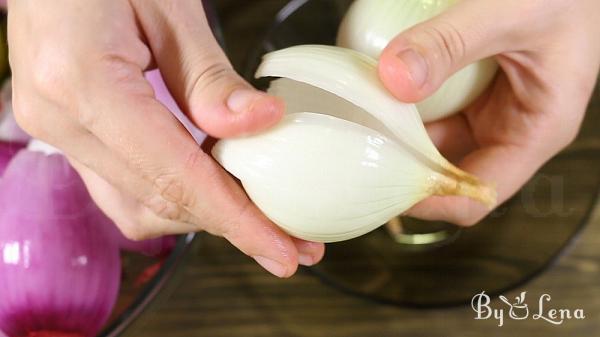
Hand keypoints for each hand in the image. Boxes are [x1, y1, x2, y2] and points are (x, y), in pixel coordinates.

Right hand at [8, 0, 323, 276]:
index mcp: (83, 83)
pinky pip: (124, 185)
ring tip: (259, 216)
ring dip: (203, 216)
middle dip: (230, 227)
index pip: (174, 176)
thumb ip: (210, 78)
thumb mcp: (169, 7)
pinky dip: (176, 192)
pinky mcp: (68, 130)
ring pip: (138, 206)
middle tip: (291, 242)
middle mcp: (60, 120)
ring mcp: (57, 130)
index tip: (282, 250)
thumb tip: (262, 124)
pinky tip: (215, 185)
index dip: (235, 220)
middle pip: (159, 202)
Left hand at [378, 0, 599, 224]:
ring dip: (397, 136)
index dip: (434, 202)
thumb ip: (452, 43)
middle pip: (448, 172)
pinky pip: (429, 110)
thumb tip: (396, 80)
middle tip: (363, 153)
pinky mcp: (469, 90)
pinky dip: (402, 107)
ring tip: (361, 124)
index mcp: (537, 130)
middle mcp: (511, 127)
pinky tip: (377, 96)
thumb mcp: (510, 13)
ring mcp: (487, 109)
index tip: (389, 190)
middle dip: (405, 168)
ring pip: (432, 141)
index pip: (480, 195)